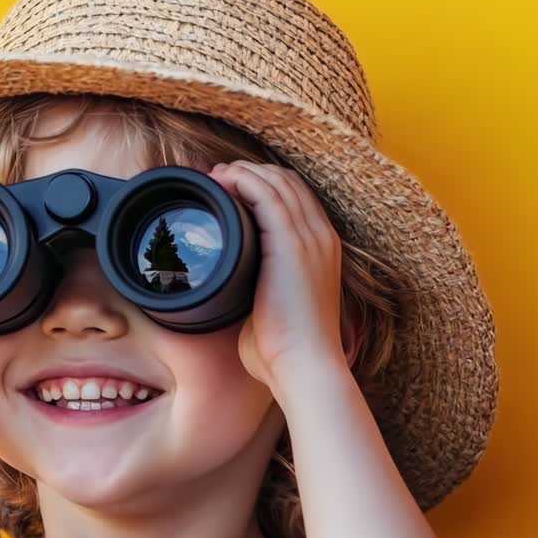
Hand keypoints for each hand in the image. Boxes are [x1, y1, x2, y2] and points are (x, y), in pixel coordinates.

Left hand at [208, 160, 348, 390]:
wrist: (304, 365)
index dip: (264, 184)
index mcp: (322, 250)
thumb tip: (233, 289)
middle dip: (252, 172)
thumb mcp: (277, 307)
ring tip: (215, 177)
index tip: (232, 187)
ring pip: (278, 182)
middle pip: (289, 182)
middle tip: (218, 177)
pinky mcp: (292, 244)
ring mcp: (310, 238)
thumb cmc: (285, 349)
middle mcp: (321, 237)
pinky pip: (267, 196)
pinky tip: (222, 183)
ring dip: (244, 172)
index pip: (297, 198)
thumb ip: (262, 288)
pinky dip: (243, 182)